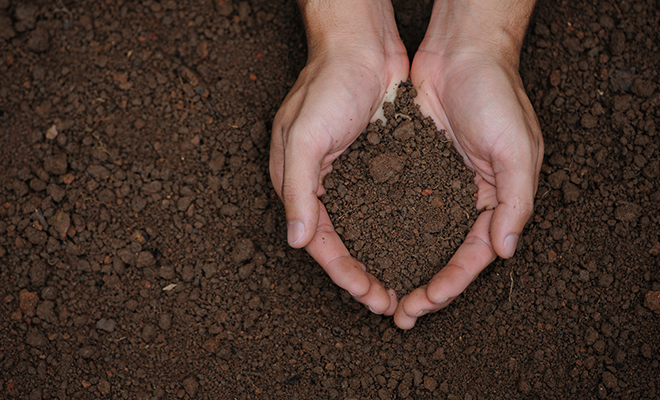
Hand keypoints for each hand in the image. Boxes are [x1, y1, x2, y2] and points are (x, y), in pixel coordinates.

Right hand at [269, 0, 408, 314]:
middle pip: (341, 244)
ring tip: (403, 285)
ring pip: (363, 232)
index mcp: (298, 183)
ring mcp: (349, 177)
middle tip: (389, 303)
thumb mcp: (304, 135)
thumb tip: (295, 240)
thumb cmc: (326, 84)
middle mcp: (321, 186)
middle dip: (362, 276)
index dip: (343, 273)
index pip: (319, 242)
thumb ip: (298, 188)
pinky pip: (383, 208)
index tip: (369, 296)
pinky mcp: (376, 166)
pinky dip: (396, 230)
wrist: (362, 46)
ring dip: (380, 260)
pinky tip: (416, 246)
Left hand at [394, 0, 542, 328]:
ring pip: (417, 236)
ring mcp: (436, 183)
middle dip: (423, 285)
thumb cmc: (495, 94)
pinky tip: (365, 246)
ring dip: (400, 264)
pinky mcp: (411, 166)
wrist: (459, 52)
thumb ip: (515, 201)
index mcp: (496, 199)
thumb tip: (506, 250)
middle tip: (398, 313)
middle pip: (443, 254)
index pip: (473, 255)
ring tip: (377, 289)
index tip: (425, 304)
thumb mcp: (517, 149)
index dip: (451, 283)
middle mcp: (466, 197)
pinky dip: (384, 227)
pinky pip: (397, 204)